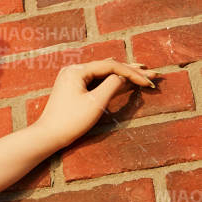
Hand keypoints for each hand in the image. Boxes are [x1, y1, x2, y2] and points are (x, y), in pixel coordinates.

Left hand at [33, 59, 158, 150]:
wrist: (49, 135)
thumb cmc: (71, 121)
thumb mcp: (95, 103)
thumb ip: (112, 86)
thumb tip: (122, 76)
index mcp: (77, 70)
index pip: (110, 67)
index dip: (131, 73)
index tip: (148, 81)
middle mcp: (73, 70)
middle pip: (107, 67)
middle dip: (130, 70)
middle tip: (152, 72)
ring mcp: (72, 78)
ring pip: (102, 73)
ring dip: (122, 74)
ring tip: (141, 71)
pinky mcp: (73, 88)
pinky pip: (96, 80)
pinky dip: (111, 80)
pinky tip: (120, 75)